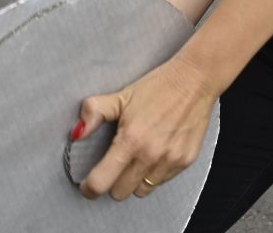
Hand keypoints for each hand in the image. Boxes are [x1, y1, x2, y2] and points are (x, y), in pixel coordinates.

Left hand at [77, 56, 219, 201]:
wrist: (196, 79)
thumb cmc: (158, 87)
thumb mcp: (122, 96)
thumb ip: (95, 113)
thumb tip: (76, 134)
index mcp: (130, 140)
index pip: (101, 182)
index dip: (89, 187)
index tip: (88, 184)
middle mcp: (150, 155)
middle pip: (120, 193)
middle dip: (113, 182)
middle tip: (115, 166)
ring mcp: (170, 160)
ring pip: (142, 190)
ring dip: (135, 180)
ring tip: (137, 159)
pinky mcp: (186, 161)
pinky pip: (163, 182)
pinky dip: (155, 174)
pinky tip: (156, 153)